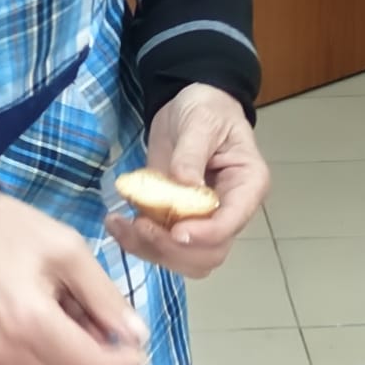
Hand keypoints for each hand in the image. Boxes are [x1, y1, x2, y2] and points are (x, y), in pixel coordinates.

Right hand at [0, 192, 149, 364]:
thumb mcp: (67, 249)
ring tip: (60, 310)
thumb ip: (104, 296)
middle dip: (95, 360)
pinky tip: (33, 316)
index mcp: (32, 323)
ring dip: (66, 356)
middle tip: (97, 321)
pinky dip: (38, 352)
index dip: (123, 363)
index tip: (138, 348)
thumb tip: (137, 334)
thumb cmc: (6, 231)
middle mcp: (6, 353)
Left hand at [106, 84, 269, 278]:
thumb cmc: (205, 108)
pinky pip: (160, 246)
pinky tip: (117, 224)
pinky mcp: (176, 220)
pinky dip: (137, 242)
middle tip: (141, 225)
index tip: (175, 230)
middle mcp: (229, 211)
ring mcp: (202, 220)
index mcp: (247, 185)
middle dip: (173, 248)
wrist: (188, 105)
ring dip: (150, 250)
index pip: (231, 223)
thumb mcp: (200, 122)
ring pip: (183, 258)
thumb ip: (191, 155)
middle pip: (209, 253)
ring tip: (121, 225)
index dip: (205, 235)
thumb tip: (183, 187)